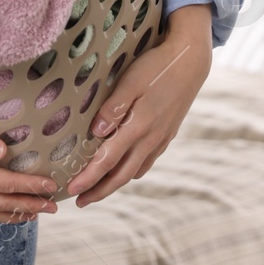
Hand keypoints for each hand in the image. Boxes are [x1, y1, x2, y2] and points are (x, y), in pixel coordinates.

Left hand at [67, 10, 212, 207]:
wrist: (191, 62)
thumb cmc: (157, 67)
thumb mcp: (132, 81)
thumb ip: (114, 107)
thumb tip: (96, 131)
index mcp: (139, 126)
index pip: (108, 160)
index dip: (89, 178)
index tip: (72, 190)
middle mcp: (151, 139)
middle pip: (121, 175)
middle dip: (100, 191)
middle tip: (80, 202)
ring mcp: (161, 139)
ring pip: (135, 171)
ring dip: (115, 184)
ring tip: (97, 189)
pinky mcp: (167, 135)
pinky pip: (146, 162)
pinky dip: (131, 172)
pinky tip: (124, 169)